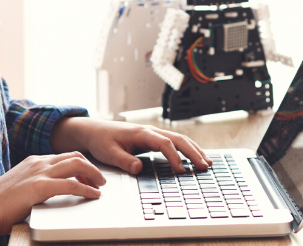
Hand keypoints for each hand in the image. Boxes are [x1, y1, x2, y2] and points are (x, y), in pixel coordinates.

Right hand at [0, 151, 105, 243]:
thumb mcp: (19, 187)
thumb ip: (34, 185)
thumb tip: (45, 195)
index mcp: (33, 161)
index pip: (63, 156)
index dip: (80, 164)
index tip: (87, 175)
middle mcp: (38, 162)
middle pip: (74, 156)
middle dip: (91, 166)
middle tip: (99, 179)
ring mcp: (40, 172)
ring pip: (77, 164)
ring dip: (93, 174)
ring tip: (100, 185)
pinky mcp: (41, 186)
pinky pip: (72, 184)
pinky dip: (87, 188)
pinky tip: (93, 195)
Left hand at [50, 117, 211, 173]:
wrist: (95, 131)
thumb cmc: (102, 141)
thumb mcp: (109, 153)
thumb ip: (124, 160)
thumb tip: (139, 168)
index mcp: (141, 133)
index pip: (164, 144)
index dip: (175, 157)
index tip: (181, 171)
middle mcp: (151, 131)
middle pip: (178, 139)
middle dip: (193, 152)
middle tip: (204, 166)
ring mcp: (153, 134)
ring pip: (180, 139)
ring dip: (194, 150)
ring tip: (207, 163)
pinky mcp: (153, 139)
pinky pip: (175, 142)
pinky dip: (187, 149)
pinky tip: (195, 158)